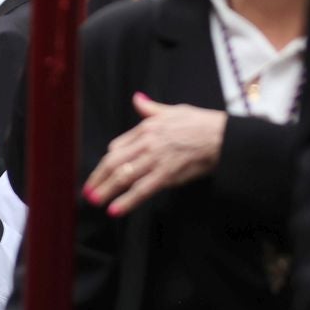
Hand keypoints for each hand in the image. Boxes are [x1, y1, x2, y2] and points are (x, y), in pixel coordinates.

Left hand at [84, 94, 226, 215]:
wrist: (222, 136)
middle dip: (98, 178)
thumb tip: (137, 99)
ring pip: (123, 176)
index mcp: (146, 128)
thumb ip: (152, 108)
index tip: (101, 172)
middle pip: (114, 162)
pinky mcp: (166, 174)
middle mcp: (146, 143)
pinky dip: (127, 201)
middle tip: (88, 191)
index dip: (107, 162)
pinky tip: (115, 210)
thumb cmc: (201, 123)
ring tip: (95, 201)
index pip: (117, 147)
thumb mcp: (173, 110)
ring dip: (106, 191)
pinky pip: (142, 189)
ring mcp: (155, 159)